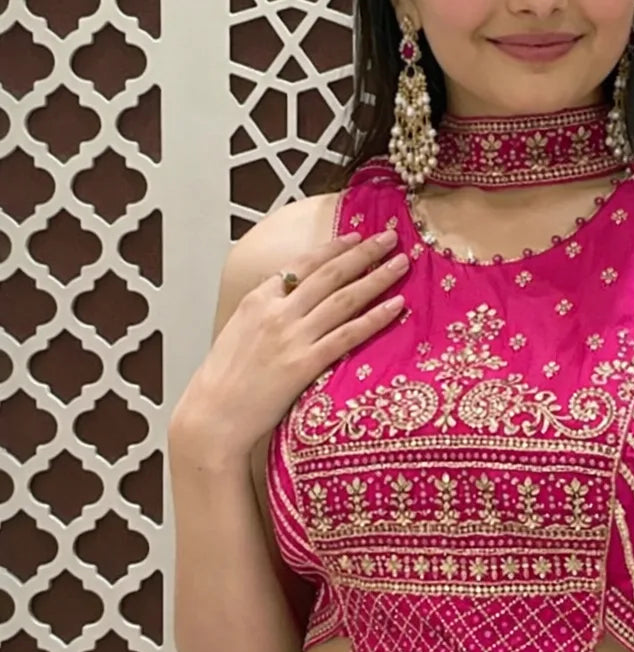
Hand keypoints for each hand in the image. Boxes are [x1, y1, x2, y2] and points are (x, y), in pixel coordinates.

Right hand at [171, 228, 408, 459]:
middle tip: (389, 238)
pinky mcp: (305, 363)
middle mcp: (277, 312)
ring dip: (377, 277)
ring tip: (401, 263)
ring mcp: (293, 336)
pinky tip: (396, 306)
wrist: (213, 415)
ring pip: (345, 299)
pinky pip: (348, 335)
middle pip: (329, 275)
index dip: (332, 248)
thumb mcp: (237, 330)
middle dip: (363, 252)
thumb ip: (263, 309)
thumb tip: (286, 295)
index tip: (354, 236)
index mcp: (257, 300)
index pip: (302, 265)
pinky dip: (375, 318)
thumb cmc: (223, 380)